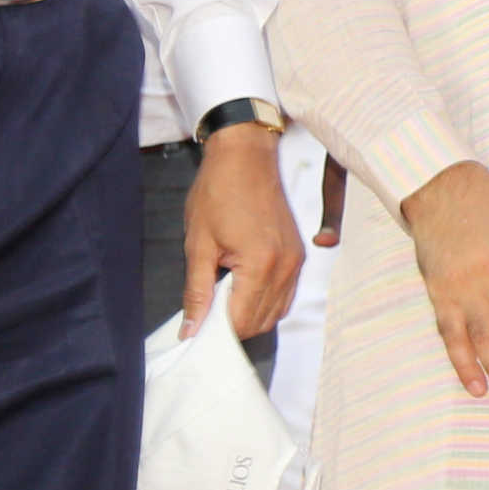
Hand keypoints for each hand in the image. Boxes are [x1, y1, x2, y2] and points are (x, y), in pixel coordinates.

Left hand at [182, 123, 303, 338]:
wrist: (245, 157)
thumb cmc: (218, 193)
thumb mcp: (198, 244)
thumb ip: (196, 292)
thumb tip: (190, 330)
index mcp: (261, 265)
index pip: (242, 321)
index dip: (216, 332)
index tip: (195, 331)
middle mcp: (286, 267)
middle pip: (262, 322)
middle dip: (233, 327)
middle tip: (205, 316)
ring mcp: (296, 261)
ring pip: (277, 312)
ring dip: (250, 316)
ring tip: (221, 302)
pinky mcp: (298, 254)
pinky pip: (286, 294)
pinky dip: (266, 303)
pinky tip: (242, 291)